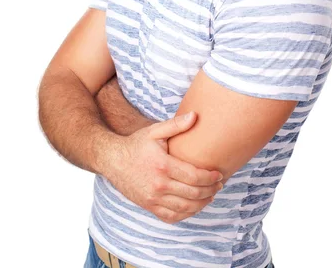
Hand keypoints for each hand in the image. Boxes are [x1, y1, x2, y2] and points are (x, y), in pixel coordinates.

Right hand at [104, 112, 223, 223]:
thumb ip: (176, 124)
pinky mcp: (148, 206)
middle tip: (218, 185)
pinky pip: (171, 216)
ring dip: (201, 204)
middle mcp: (158, 185)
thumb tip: (195, 116)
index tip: (219, 175)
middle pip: (193, 194)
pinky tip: (194, 206)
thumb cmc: (136, 144)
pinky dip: (186, 214)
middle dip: (210, 190)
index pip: (194, 176)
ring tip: (210, 196)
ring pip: (184, 208)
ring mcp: (153, 198)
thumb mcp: (155, 131)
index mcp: (163, 165)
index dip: (210, 177)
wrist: (113, 160)